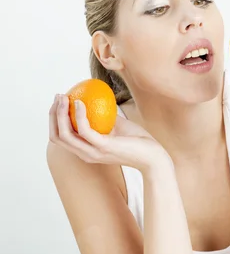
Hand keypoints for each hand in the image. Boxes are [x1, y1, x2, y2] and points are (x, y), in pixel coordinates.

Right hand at [49, 94, 169, 172]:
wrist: (153, 157)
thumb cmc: (137, 141)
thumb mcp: (117, 125)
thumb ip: (104, 116)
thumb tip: (95, 97)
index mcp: (86, 150)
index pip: (60, 137)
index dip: (54, 119)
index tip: (59, 101)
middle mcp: (86, 154)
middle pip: (57, 136)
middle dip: (53, 115)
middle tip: (59, 96)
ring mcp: (93, 152)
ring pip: (65, 134)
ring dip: (61, 113)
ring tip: (65, 97)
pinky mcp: (103, 147)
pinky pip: (84, 130)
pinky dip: (79, 115)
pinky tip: (80, 102)